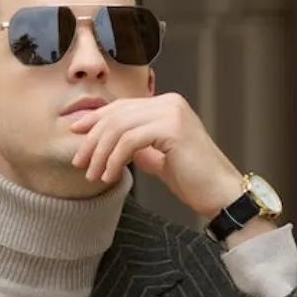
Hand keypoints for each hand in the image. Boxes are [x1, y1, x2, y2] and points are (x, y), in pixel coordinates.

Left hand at [63, 92, 247, 222]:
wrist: (220, 194)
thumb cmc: (194, 179)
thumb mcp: (160, 158)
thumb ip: (139, 146)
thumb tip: (112, 145)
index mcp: (167, 104)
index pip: (121, 106)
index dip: (95, 119)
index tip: (76, 134)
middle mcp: (169, 102)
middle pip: (117, 115)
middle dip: (92, 139)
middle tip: (80, 163)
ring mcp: (172, 113)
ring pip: (119, 127)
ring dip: (101, 153)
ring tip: (94, 175)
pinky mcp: (172, 129)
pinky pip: (130, 141)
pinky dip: (115, 159)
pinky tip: (111, 176)